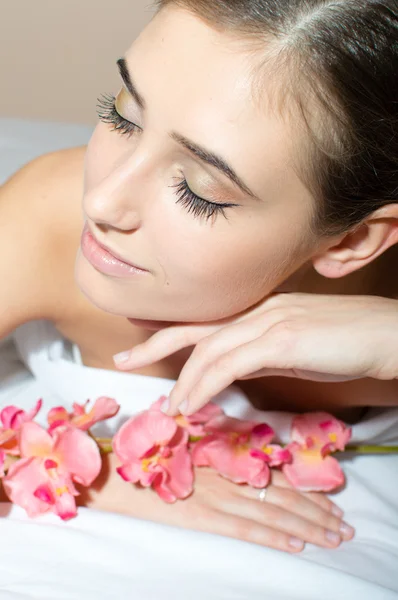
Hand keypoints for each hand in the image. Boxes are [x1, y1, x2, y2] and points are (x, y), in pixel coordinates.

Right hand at [80, 453, 353, 552]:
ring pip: (274, 513)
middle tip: (346, 527)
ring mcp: (220, 495)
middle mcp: (231, 475)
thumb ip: (220, 443)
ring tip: (334, 538)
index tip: (334, 502)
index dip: (308, 491)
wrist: (120, 468)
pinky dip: (276, 537)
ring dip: (309, 527)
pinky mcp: (206, 516)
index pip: (278, 476)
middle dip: (319, 514)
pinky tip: (297, 545)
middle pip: (285, 496)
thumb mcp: (192, 440)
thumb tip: (248, 449)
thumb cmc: (153, 451)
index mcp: (229, 456)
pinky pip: (248, 529)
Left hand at [114, 293, 397, 414]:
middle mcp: (259, 310)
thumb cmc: (346, 341)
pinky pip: (231, 362)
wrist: (386, 334)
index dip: (170, 330)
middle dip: (155, 344)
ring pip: (210, 349)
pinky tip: (195, 402)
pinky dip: (207, 384)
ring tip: (171, 407)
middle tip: (123, 360)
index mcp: (260, 310)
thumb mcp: (296, 348)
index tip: (142, 341)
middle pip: (195, 328)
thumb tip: (239, 369)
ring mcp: (269, 322)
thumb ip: (264, 353)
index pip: (206, 320)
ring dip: (185, 380)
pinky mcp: (282, 339)